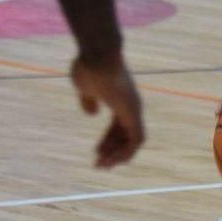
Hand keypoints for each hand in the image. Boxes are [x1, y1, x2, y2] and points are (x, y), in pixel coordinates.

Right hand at [70, 54, 144, 168]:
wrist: (97, 54)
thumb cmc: (89, 66)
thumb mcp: (85, 87)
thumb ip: (89, 99)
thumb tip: (92, 113)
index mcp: (119, 100)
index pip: (118, 125)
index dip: (108, 140)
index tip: (96, 152)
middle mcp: (130, 105)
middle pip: (125, 134)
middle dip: (113, 151)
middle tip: (99, 165)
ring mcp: (134, 108)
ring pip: (133, 140)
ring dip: (119, 155)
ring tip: (102, 166)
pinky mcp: (133, 112)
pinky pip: (136, 139)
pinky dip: (127, 152)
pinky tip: (113, 160)